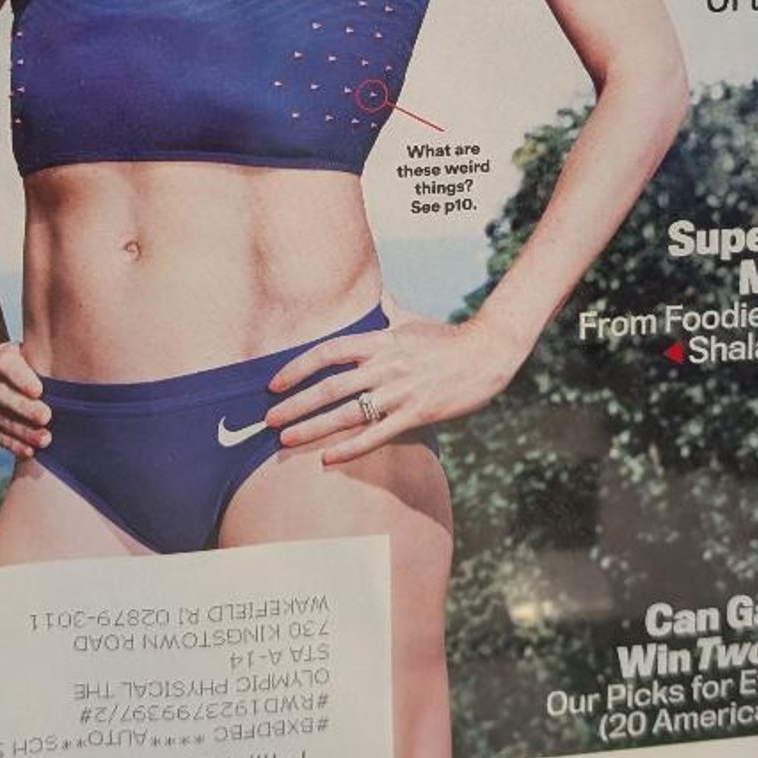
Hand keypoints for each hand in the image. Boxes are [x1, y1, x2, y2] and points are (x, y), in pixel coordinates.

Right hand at [0, 340, 50, 460]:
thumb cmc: (23, 366)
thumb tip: (81, 365)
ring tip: (45, 439)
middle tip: (47, 417)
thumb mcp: (31, 355)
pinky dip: (12, 444)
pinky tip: (29, 451)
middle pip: (2, 394)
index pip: (7, 365)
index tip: (39, 391)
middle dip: (24, 408)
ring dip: (22, 431)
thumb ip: (48, 362)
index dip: (21, 378)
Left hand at [265, 305, 523, 464]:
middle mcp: (386, 365)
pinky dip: (350, 448)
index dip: (298, 367)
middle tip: (268, 419)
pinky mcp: (418, 413)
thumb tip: (373, 299)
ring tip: (285, 440)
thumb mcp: (412, 321)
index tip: (274, 382)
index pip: (329, 352)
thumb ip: (386, 314)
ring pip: (348, 413)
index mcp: (381, 341)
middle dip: (295, 404)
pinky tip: (328, 459)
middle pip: (330, 387)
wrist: (488, 353)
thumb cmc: (448, 339)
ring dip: (313, 428)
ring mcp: (401, 391)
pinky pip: (377, 434)